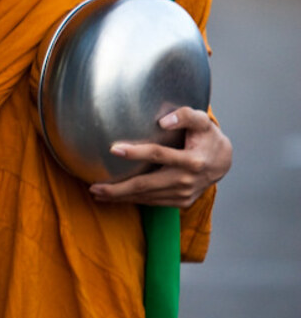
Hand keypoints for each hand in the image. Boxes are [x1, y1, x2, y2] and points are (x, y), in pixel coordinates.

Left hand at [89, 107, 232, 207]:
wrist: (223, 162)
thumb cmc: (207, 137)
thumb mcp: (202, 122)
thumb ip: (185, 116)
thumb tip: (163, 120)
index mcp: (192, 160)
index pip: (159, 155)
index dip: (136, 152)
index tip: (113, 149)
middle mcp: (187, 180)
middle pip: (146, 185)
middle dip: (118, 188)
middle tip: (94, 187)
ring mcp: (183, 194)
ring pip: (146, 197)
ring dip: (120, 197)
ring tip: (97, 193)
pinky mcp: (181, 202)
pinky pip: (152, 202)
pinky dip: (133, 200)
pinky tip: (115, 197)